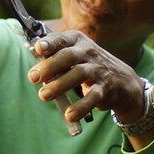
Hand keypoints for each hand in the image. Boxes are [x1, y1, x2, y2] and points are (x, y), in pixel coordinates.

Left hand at [26, 30, 147, 124]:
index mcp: (77, 41)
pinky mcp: (104, 89)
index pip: (62, 39)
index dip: (50, 43)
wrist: (120, 80)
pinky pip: (92, 97)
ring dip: (60, 85)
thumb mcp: (73, 54)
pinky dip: (81, 107)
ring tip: (43, 95)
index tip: (38, 48)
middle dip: (50, 66)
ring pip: (79, 74)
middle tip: (33, 77)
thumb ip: (53, 57)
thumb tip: (32, 64)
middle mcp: (88, 52)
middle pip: (68, 56)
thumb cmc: (87, 64)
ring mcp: (97, 70)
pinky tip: (69, 114)